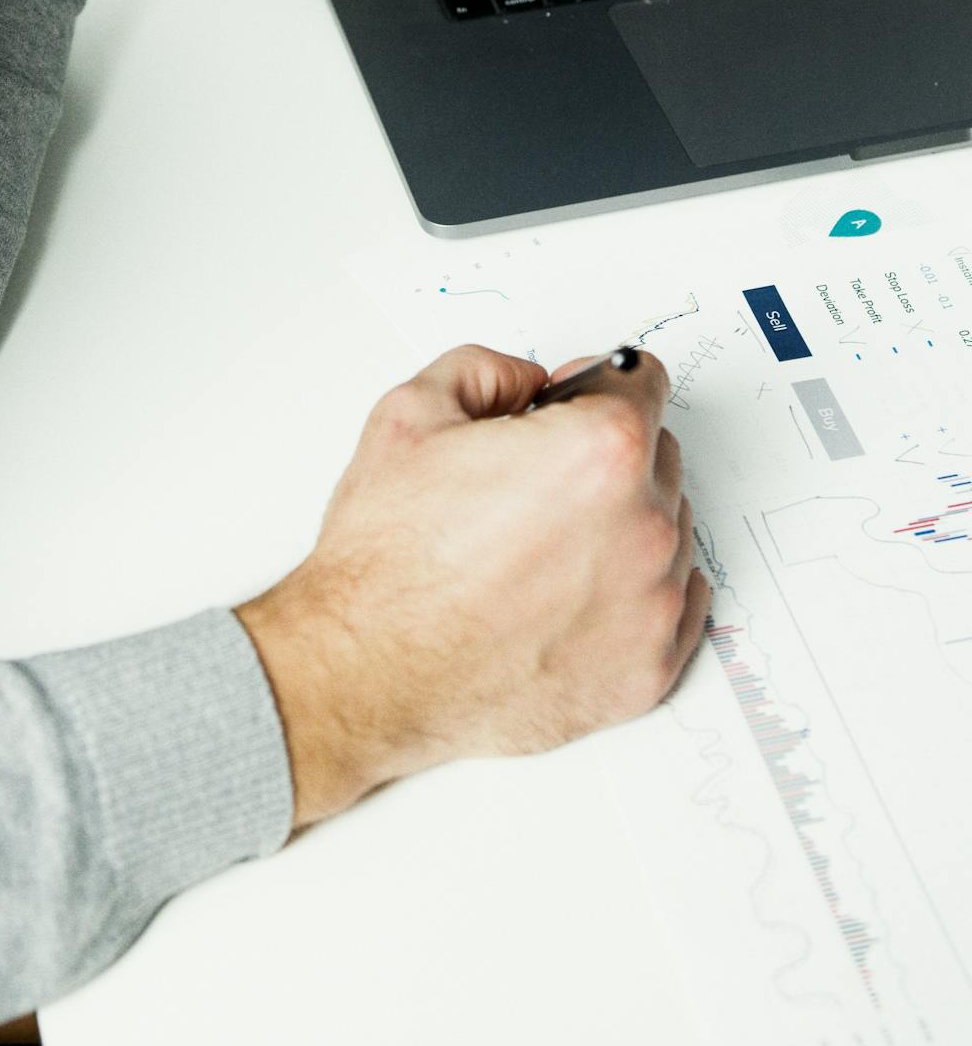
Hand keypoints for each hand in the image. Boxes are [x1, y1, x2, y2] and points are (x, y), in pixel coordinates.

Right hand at [235, 344, 709, 829]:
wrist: (367, 675)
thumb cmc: (388, 562)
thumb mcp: (413, 412)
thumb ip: (487, 370)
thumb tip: (528, 384)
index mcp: (600, 452)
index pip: (642, 381)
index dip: (595, 385)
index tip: (571, 406)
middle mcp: (643, 527)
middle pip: (658, 455)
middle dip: (605, 456)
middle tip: (535, 484)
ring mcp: (652, 605)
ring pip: (667, 531)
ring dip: (622, 525)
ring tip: (540, 549)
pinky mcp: (647, 670)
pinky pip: (677, 605)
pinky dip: (636, 592)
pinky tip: (576, 591)